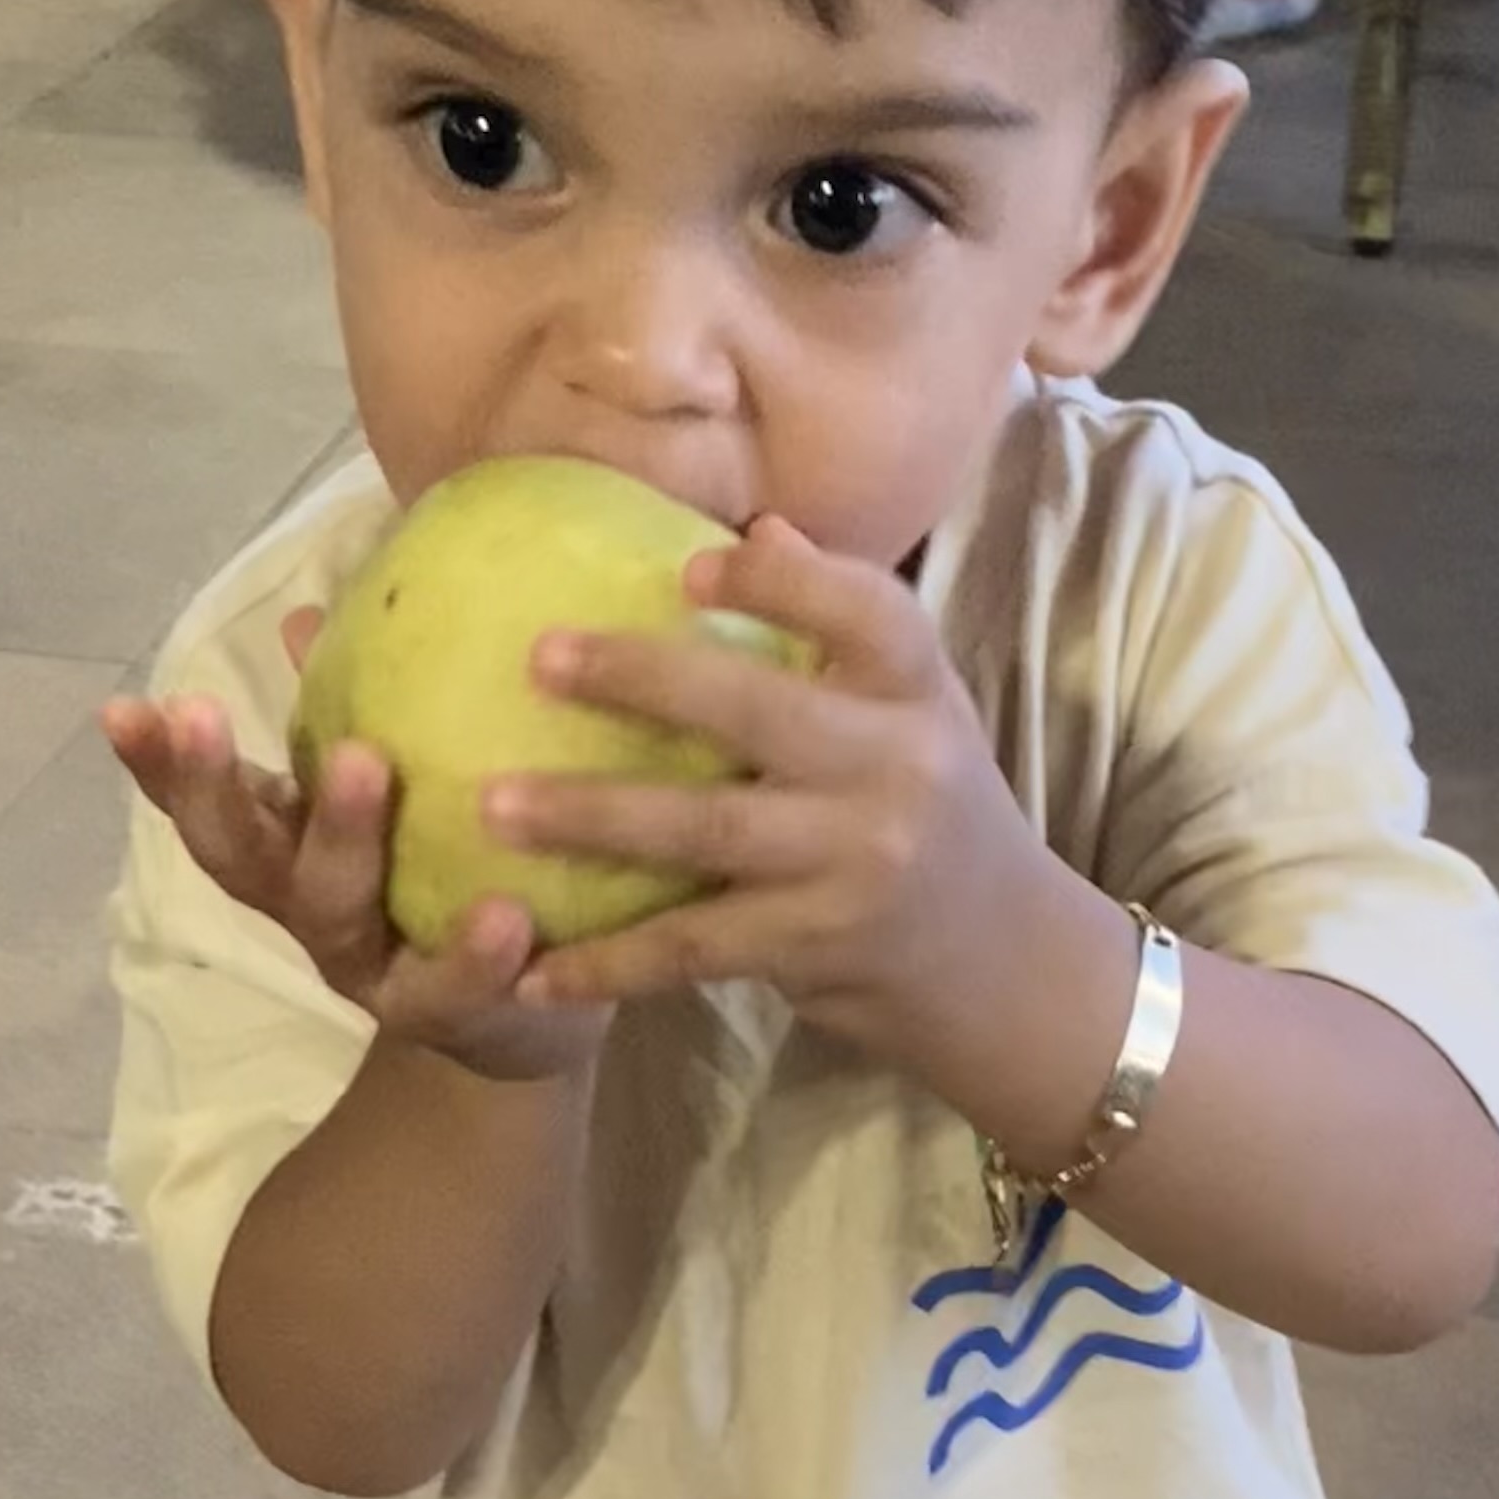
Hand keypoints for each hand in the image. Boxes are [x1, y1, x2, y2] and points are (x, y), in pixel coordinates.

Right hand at [105, 622, 606, 1086]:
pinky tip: (504, 915)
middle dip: (209, 781)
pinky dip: (470, 952)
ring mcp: (363, 964)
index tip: (120, 708)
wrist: (523, 1017)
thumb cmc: (446, 874)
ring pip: (330, 903)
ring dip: (340, 830)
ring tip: (365, 762)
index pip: (203, 799)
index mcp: (286, 846)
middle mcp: (303, 906)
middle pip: (235, 851)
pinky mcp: (439, 1013)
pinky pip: (448, 985)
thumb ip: (353, 709)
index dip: (158, 760)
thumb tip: (311, 610)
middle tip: (199, 708)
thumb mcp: (396, 789)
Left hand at [491, 517, 1050, 1087]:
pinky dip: (611, 962)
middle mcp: (895, 767)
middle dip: (642, 681)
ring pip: (707, 830)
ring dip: (593, 818)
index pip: (868, 611)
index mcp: (917, 691)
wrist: (1004, 960)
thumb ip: (842, 630)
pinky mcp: (817, 947)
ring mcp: (855, 861)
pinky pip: (694, 948)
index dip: (783, 583)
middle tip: (538, 658)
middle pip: (758, 709)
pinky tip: (536, 972)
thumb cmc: (931, 808)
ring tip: (494, 808)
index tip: (692, 564)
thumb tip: (759, 526)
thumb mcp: (916, 711)